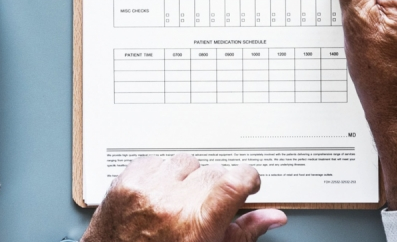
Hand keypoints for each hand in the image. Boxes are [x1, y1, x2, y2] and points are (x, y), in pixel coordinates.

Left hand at [81, 155, 286, 241]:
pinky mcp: (124, 183)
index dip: (247, 178)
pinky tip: (158, 197)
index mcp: (195, 225)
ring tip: (178, 205)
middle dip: (215, 188)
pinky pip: (155, 161)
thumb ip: (242, 234)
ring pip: (185, 162)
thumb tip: (272, 217)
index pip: (235, 180)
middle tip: (205, 210)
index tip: (248, 184)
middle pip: (213, 171)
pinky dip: (160, 176)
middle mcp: (170, 204)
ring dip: (187, 179)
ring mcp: (144, 191)